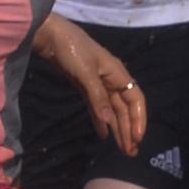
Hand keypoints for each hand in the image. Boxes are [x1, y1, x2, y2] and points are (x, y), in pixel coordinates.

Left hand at [42, 18, 144, 153]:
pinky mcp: (85, 87)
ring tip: (123, 148)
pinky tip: (103, 135)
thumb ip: (96, 96)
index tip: (137, 138)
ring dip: (118, 128)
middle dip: (129, 129)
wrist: (49, 36)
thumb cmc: (71, 49)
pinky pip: (97, 107)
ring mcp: (98, 84)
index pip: (135, 99)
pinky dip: (101, 121)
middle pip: (125, 109)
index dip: (138, 119)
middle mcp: (111, 80)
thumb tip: (107, 121)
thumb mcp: (85, 72)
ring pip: (112, 110)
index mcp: (117, 73)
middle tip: (131, 152)